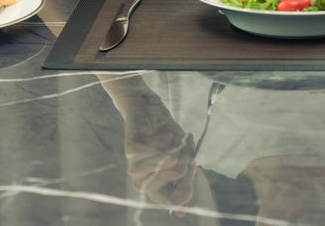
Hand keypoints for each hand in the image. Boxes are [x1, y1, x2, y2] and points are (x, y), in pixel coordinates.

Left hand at [122, 90, 197, 209]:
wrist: (147, 112)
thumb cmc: (166, 139)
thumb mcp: (181, 162)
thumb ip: (181, 186)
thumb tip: (182, 213)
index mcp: (155, 189)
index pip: (174, 201)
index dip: (188, 185)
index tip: (192, 165)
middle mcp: (143, 182)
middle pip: (177, 175)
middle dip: (187, 156)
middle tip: (184, 145)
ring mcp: (135, 168)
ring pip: (169, 162)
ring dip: (177, 146)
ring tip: (174, 138)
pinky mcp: (131, 151)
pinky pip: (158, 148)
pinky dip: (165, 137)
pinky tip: (162, 134)